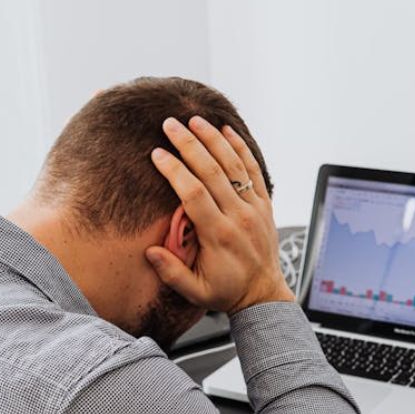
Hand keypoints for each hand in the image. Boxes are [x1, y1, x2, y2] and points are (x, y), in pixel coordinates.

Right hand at [145, 116, 294, 314]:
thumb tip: (150, 251)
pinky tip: (227, 131)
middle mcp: (238, 216)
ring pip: (234, 165)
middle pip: (212, 171)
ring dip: (213, 139)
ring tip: (194, 119)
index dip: (175, 171)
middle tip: (169, 124)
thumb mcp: (195, 292)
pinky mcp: (265, 204)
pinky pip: (254, 169)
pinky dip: (241, 148)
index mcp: (218, 235)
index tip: (157, 154)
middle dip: (189, 144)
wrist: (263, 294)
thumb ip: (171, 273)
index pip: (194, 194)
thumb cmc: (226, 291)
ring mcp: (254, 208)